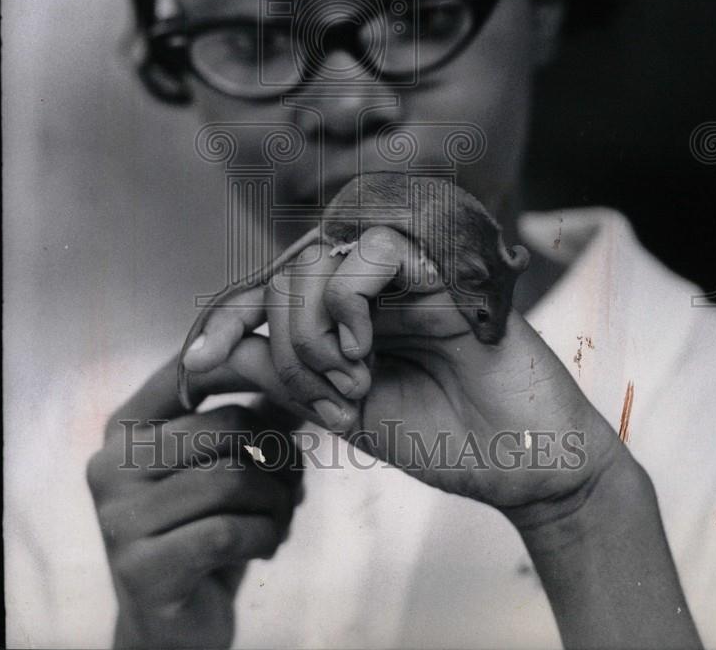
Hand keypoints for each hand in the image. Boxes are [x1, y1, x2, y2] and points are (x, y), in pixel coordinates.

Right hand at [87, 356, 303, 648]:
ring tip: (281, 516)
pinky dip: (264, 536)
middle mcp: (110, 466)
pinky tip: (266, 545)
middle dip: (279, 453)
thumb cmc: (203, 527)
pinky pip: (227, 532)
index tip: (290, 388)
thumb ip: (253, 416)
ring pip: (232, 479)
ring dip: (277, 500)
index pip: (187, 373)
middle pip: (226, 425)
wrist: (173, 625)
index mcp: (125, 429)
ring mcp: (118, 519)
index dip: (246, 369)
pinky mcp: (140, 570)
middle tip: (295, 480)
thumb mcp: (225, 463)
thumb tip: (295, 372)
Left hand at [184, 227, 621, 521]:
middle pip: (282, 277)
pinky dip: (348, 304)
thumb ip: (285, 375)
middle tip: (327, 398)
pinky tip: (366, 351)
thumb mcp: (342, 411)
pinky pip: (367, 253)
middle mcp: (367, 286)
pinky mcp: (438, 265)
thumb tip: (219, 352)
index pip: (268, 297)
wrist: (522, 462)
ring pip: (315, 260)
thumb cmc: (443, 435)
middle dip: (283, 345)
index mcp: (345, 316)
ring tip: (352, 382)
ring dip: (312, 332)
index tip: (193, 370)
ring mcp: (401, 272)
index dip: (223, 324)